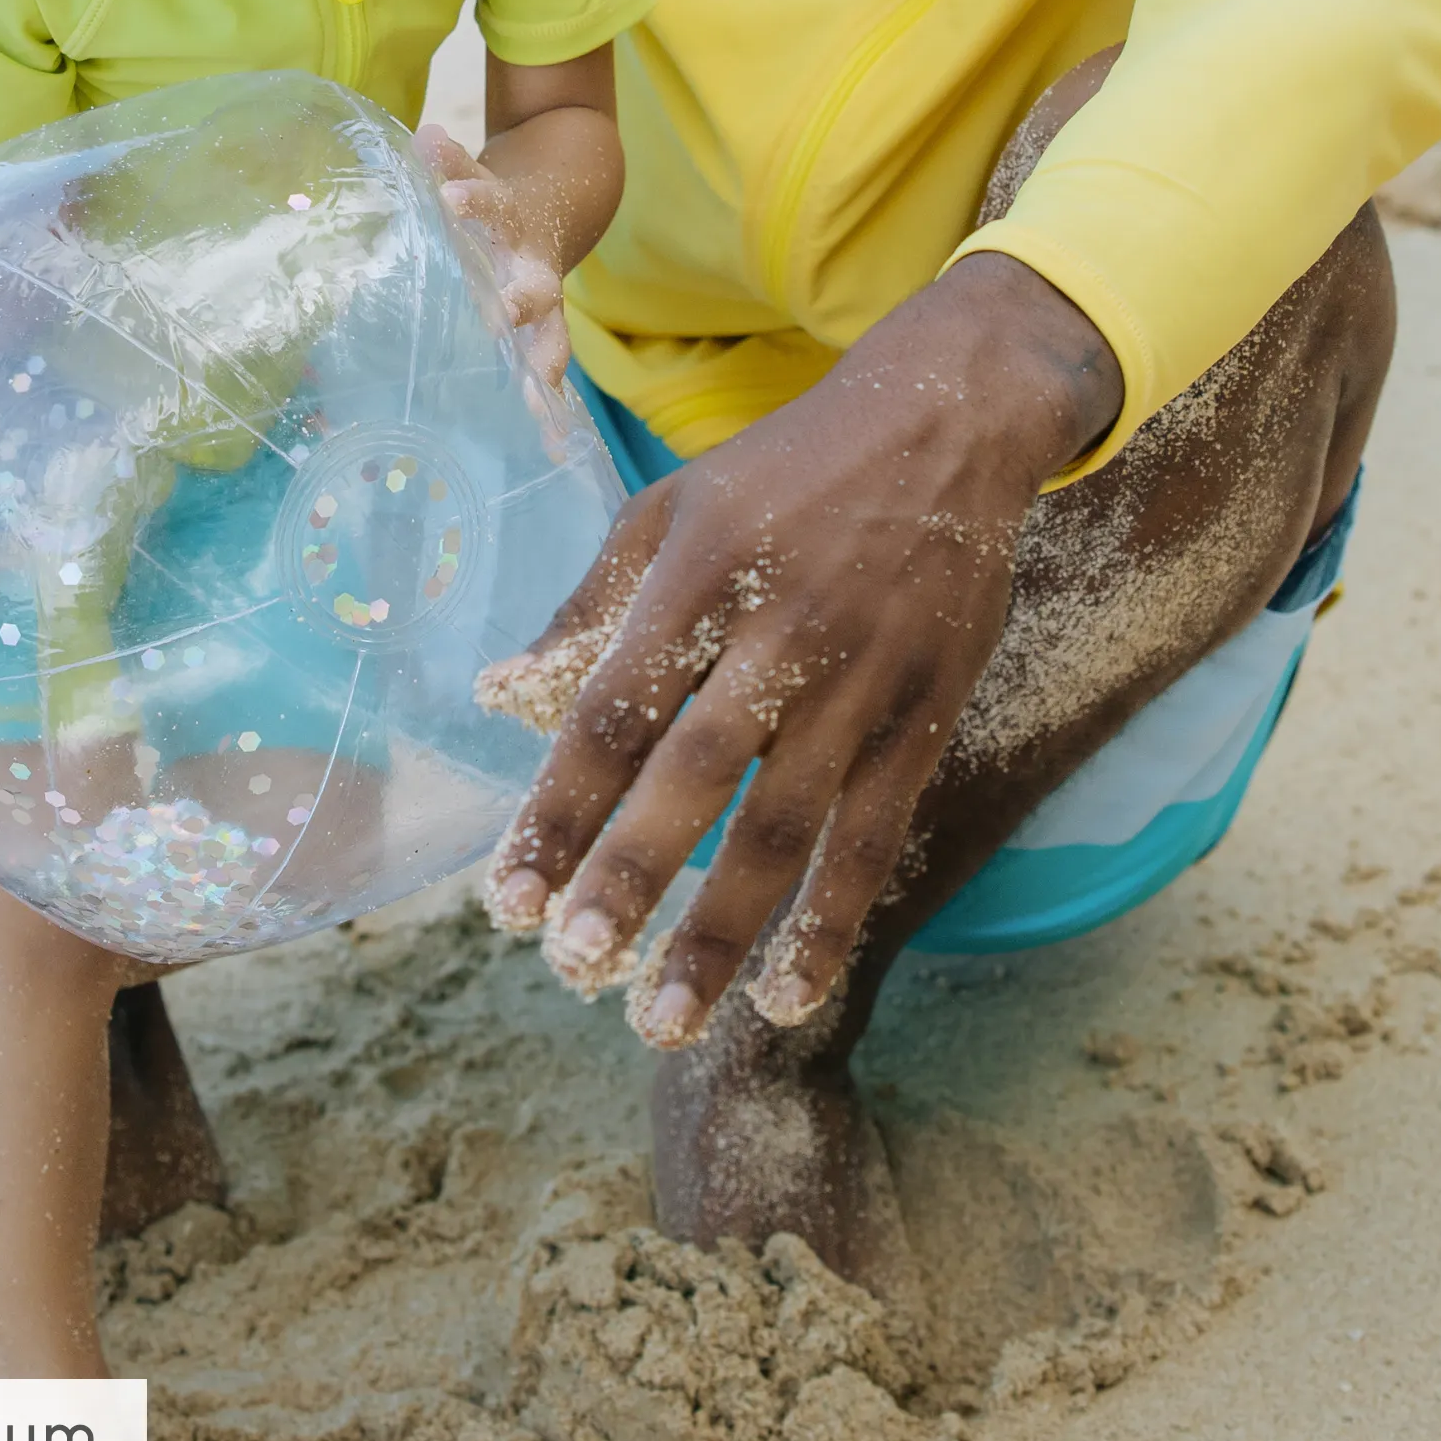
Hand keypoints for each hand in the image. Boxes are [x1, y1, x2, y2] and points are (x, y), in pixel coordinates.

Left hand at [416, 123, 570, 404]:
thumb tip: (423, 133)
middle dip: (518, 306)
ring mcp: (545, 311)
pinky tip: (555, 449)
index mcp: (512, 225)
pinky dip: (553, 413)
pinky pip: (547, 381)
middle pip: (532, 288)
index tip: (449, 196)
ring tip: (540, 407)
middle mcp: (534, 270)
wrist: (557, 212)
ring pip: (550, 343)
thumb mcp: (476, 175)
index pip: (491, 205)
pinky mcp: (544, 343)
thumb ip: (451, 162)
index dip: (472, 200)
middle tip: (502, 319)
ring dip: (542, 373)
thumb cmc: (496, 204)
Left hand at [483, 254, 1120, 1043]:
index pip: (611, 710)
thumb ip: (586, 606)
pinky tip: (790, 994)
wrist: (946, 421)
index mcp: (695, 573)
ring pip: (785, 822)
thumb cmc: (784, 473)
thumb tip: (494, 693)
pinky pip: (873, 833)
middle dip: (630, 876)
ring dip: (724, 929)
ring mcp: (861, 677)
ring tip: (665, 1019)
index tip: (506, 898)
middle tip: (573, 966)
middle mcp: (777, 628)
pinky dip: (833, 918)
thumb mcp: (669, 509)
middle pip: (693, 773)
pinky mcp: (926, 712)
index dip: (556, 809)